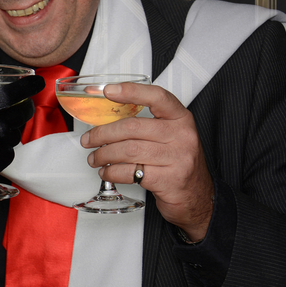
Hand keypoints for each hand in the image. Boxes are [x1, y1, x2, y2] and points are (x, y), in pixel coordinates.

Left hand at [79, 82, 213, 240]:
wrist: (196, 196)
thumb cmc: (176, 161)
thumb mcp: (169, 135)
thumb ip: (145, 123)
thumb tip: (106, 116)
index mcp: (180, 118)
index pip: (157, 97)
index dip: (131, 91)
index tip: (108, 90)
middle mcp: (182, 135)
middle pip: (132, 127)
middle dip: (103, 133)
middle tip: (89, 140)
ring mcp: (177, 158)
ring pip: (128, 151)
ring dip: (103, 155)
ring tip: (95, 158)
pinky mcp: (168, 180)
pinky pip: (130, 172)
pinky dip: (111, 172)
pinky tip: (106, 172)